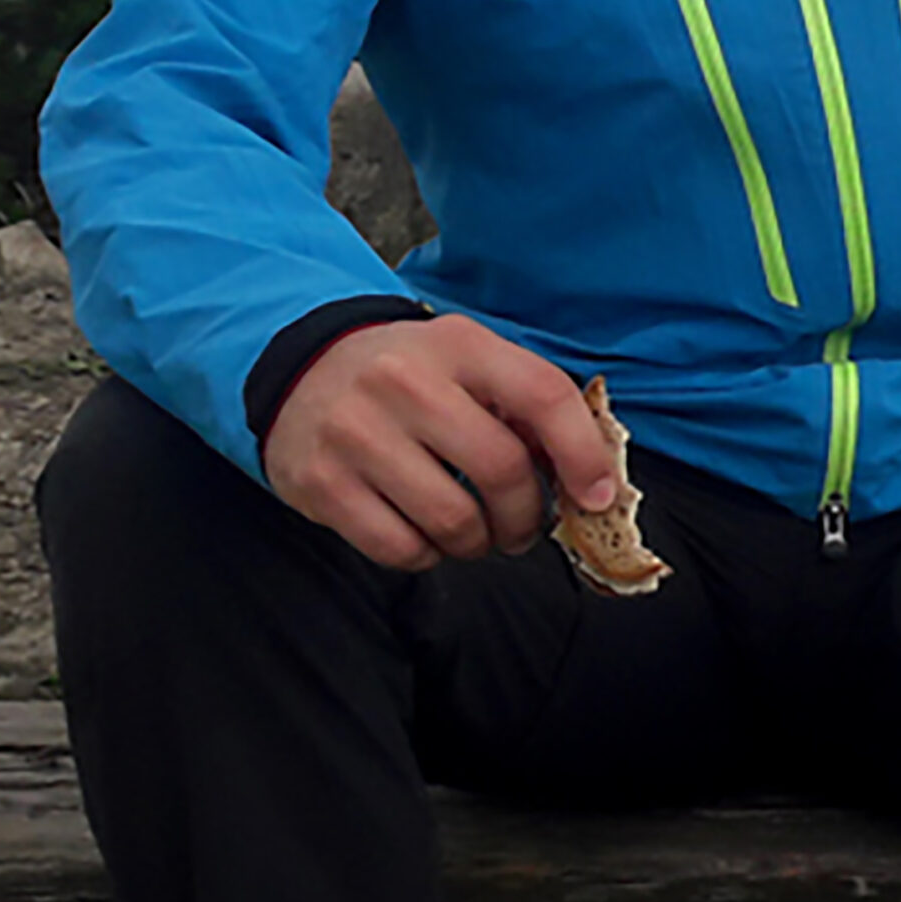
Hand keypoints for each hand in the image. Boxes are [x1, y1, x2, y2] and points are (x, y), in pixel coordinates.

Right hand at [263, 314, 617, 572]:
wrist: (303, 369)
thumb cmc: (410, 375)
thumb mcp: (469, 360)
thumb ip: (526, 403)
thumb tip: (586, 475)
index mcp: (459, 345)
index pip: (543, 395)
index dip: (583, 454)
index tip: (597, 495)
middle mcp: (404, 382)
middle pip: (501, 468)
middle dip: (527, 515)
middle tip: (524, 527)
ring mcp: (357, 433)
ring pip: (452, 519)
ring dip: (478, 542)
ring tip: (476, 534)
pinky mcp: (321, 483)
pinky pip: (399, 547)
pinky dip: (427, 555)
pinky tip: (427, 537)